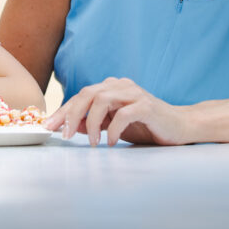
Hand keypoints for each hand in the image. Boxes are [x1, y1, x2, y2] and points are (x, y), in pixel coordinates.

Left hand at [44, 77, 188, 146]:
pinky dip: (113, 129)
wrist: (180, 127)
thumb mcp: (114, 126)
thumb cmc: (146, 126)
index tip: (48, 126)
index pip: (81, 96)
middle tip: (65, 135)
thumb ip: (95, 123)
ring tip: (93, 143)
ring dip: (92, 122)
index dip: (63, 111)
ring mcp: (134, 93)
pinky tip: (110, 142)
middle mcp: (121, 85)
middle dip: (72, 114)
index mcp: (111, 87)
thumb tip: (71, 126)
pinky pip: (124, 114)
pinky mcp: (147, 105)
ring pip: (102, 99)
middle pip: (88, 93)